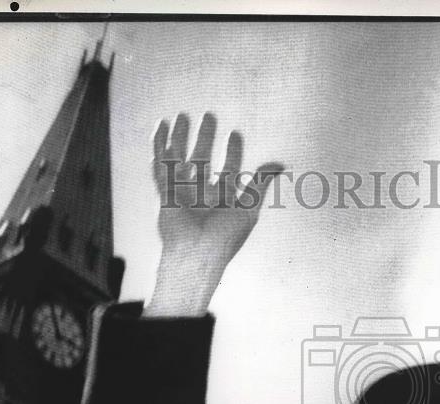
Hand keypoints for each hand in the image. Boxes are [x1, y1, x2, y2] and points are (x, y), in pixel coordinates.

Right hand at [145, 112, 283, 316]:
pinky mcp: (165, 192)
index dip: (232, 151)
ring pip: (180, 158)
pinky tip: (160, 125)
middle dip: (205, 137)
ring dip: (181, 136)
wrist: (197, 253)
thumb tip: (280, 163)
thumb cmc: (224, 237)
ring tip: (183, 115)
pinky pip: (160, 164)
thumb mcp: (249, 206)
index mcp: (222, 199)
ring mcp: (182, 192)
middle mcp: (202, 194)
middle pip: (203, 159)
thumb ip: (260, 183)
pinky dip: (159, 144)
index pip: (228, 169)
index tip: (235, 133)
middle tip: (209, 115)